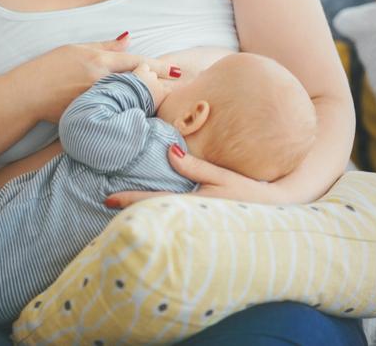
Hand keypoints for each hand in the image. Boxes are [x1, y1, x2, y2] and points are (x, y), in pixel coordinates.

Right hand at [28, 33, 179, 122]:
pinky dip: (128, 112)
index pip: (136, 62)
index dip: (159, 66)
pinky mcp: (91, 114)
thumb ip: (105, 46)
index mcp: (98, 61)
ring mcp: (96, 99)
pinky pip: (115, 112)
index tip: (178, 71)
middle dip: (159, 86)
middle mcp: (100, 80)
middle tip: (177, 90)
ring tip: (162, 102)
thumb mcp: (76, 49)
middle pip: (138, 83)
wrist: (27, 94)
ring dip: (146, 100)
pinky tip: (138, 115)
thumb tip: (128, 39)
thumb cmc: (48, 68)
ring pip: (130, 100)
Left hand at [106, 144, 292, 207]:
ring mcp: (192, 225)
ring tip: (117, 207)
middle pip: (150, 215)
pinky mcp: (196, 226)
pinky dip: (154, 216)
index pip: (153, 201)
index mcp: (193, 205)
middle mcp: (188, 218)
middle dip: (127, 211)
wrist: (273, 214)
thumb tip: (170, 150)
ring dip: (138, 214)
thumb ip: (195, 166)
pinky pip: (169, 221)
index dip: (129, 200)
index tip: (107, 199)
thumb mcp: (223, 176)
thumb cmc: (249, 193)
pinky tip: (144, 212)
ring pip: (158, 220)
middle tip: (103, 202)